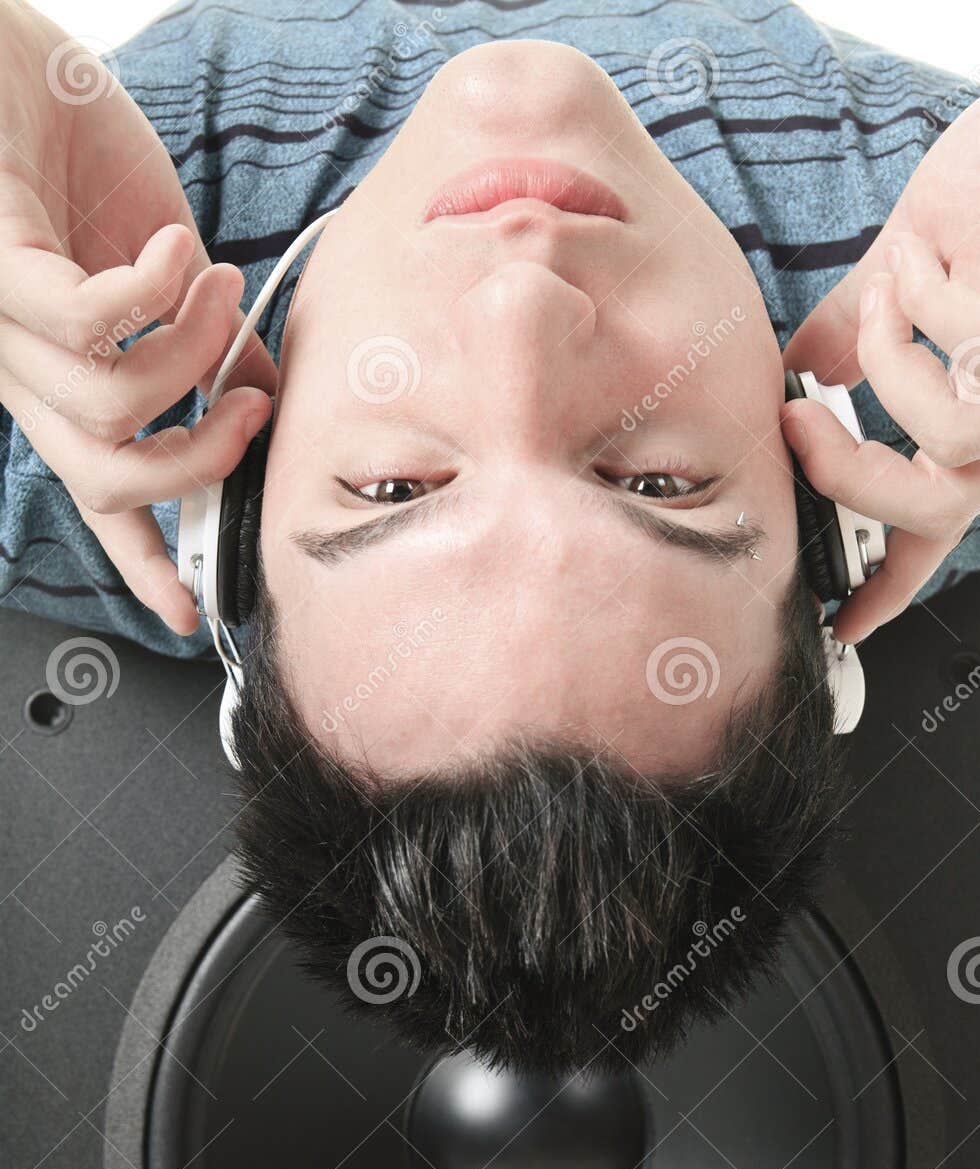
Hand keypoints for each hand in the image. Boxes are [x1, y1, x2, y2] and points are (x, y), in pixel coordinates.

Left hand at [0, 3, 275, 633]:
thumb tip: (265, 396)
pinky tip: (174, 251)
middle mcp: (26, 369)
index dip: (145, 560)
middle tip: (246, 403)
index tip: (188, 613)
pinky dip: (158, 291)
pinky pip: (92, 322)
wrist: (7, 55)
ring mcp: (5, 324)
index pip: (102, 494)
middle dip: (200, 459)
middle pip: (110, 479)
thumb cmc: (74, 149)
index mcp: (63, 381)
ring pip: (115, 408)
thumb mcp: (162, 269)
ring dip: (194, 350)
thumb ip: (206, 342)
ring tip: (212, 285)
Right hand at [781, 59, 979, 643]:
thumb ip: (857, 321)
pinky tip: (918, 259)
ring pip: (952, 440)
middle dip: (846, 477)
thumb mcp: (911, 262)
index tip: (842, 628)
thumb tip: (802, 363)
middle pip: (937, 509)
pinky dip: (925, 302)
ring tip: (885, 293)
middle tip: (795, 420)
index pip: (935, 517)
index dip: (890, 580)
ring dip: (889, 366)